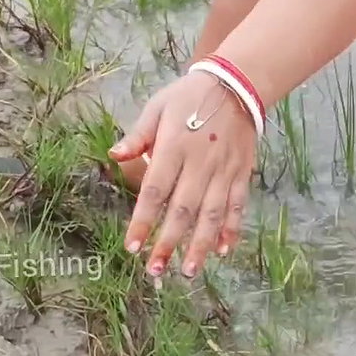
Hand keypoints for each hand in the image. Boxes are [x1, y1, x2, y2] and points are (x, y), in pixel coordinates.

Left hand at [108, 70, 257, 277]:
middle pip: (183, 209)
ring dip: (200, 244)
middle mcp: (200, 163)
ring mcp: (224, 170)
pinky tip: (222, 250)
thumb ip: (137, 136)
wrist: (236, 83)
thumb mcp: (158, 107)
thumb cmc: (189, 95)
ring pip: (212, 214)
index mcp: (174, 147)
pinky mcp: (241, 172)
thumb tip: (113, 155)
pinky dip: (231, 229)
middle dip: (169, 242)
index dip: (143, 221)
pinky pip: (237, 205)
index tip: (132, 247)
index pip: (155, 190)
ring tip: (188, 271)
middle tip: (155, 272)